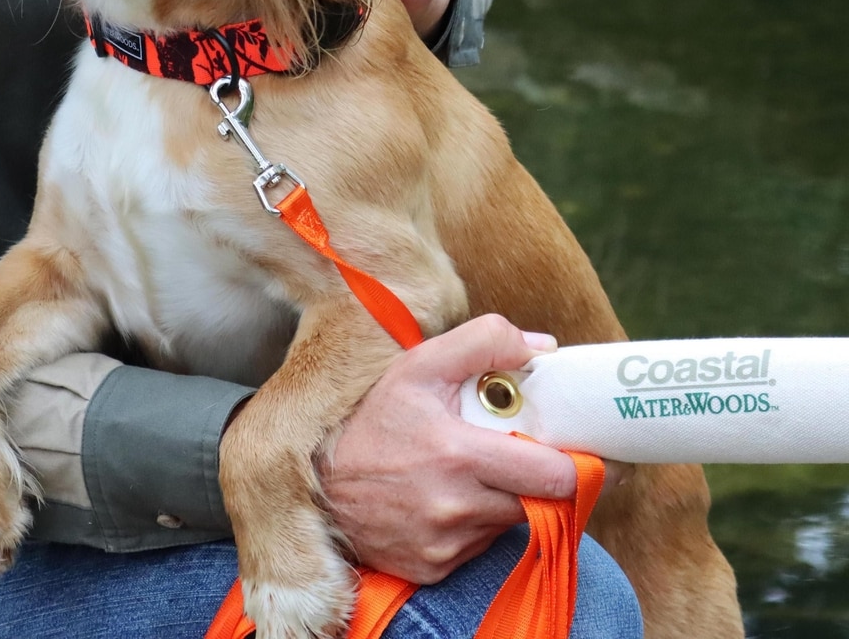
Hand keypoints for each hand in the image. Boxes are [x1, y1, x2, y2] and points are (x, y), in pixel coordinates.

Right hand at [319, 315, 603, 583]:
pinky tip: (446, 496)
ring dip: (505, 497)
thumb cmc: (372, 418)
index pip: (557, 476)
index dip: (584, 463)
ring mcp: (448, 544)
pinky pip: (480, 545)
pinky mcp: (436, 567)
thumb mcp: (419, 365)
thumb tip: (543, 349)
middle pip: (543, 502)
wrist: (316, 480)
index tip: (592, 450)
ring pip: (510, 522)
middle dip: (543, 477)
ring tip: (472, 468)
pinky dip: (475, 521)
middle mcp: (458, 508)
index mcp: (460, 455)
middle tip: (530, 452)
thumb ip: (484, 343)